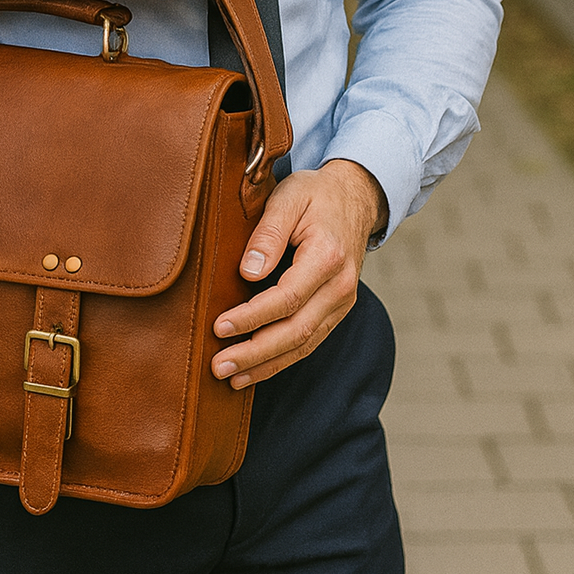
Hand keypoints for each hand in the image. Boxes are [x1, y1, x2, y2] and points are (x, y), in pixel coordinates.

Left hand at [212, 159, 387, 387]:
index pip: (286, 298)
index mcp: (328, 256)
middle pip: (296, 331)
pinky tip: (256, 370)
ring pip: (304, 344)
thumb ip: (268, 233)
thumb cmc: (315, 195)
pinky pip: (310, 341)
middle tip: (219, 366)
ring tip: (231, 378)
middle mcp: (340, 286)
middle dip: (255, 354)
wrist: (354, 197)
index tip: (219, 327)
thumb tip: (248, 272)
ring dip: (266, 365)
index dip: (251, 317)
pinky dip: (282, 359)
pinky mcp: (336, 310)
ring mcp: (342, 302)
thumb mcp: (288, 197)